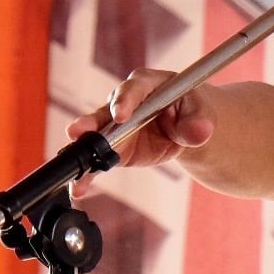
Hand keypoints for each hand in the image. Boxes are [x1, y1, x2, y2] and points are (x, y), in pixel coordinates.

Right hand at [66, 68, 215, 196]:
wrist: (186, 126)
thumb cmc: (192, 110)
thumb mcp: (201, 112)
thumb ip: (198, 122)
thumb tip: (199, 132)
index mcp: (146, 84)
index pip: (133, 88)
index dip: (125, 100)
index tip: (120, 115)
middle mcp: (124, 103)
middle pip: (104, 112)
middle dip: (91, 122)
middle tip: (78, 132)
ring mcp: (114, 127)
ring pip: (94, 138)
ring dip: (82, 153)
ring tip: (72, 170)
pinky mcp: (113, 149)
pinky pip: (97, 162)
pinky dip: (87, 176)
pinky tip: (78, 189)